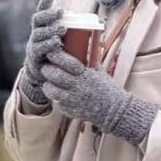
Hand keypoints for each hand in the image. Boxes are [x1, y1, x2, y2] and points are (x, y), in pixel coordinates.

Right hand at [18, 0, 63, 104]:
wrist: (45, 77)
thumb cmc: (59, 57)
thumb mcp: (66, 43)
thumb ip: (73, 33)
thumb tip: (97, 25)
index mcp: (43, 28)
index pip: (41, 11)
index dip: (45, 1)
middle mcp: (36, 35)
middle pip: (38, 20)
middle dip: (48, 14)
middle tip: (60, 12)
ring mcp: (33, 46)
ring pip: (38, 34)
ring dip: (50, 30)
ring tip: (61, 29)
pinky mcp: (35, 58)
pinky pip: (39, 49)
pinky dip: (48, 45)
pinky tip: (56, 43)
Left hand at [40, 50, 157, 146]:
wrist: (114, 111)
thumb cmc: (108, 89)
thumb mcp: (99, 72)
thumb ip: (89, 62)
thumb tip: (81, 49)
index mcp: (86, 75)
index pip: (67, 62)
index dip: (56, 56)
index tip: (49, 52)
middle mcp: (79, 87)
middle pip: (55, 75)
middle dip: (47, 70)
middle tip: (45, 67)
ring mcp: (73, 100)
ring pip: (52, 90)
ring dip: (47, 85)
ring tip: (48, 82)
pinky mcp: (70, 110)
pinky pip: (57, 103)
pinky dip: (55, 97)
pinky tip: (57, 94)